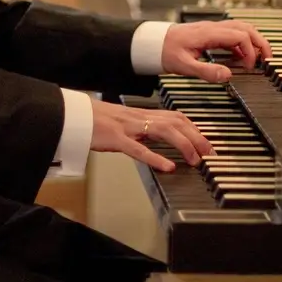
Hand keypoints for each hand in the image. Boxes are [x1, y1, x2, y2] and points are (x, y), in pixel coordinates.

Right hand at [90, 101, 210, 171]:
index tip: (206, 142)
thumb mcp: (123, 122)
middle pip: (175, 122)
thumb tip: (158, 139)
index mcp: (141, 114)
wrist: (72, 114)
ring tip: (195, 160)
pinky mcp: (115, 138)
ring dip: (183, 145)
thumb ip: (141, 129)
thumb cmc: (95, 120)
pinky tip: (168, 167)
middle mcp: (138, 117)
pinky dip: (155, 157)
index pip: (175, 116)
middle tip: (209, 153)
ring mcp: (127, 127)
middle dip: (196, 137)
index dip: (194, 129)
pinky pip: (138, 148)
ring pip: (163, 131)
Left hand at [161, 20, 272, 81]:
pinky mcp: (211, 33)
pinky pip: (233, 34)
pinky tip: (243, 57)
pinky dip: (243, 43)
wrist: (153, 42)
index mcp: (208, 33)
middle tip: (269, 59)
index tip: (249, 67)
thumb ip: (206, 71)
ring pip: (241, 28)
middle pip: (245, 28)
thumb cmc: (166, 52)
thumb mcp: (184, 66)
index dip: (250, 51)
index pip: (240, 36)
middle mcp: (213, 28)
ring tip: (261, 57)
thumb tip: (228, 75)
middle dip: (260, 42)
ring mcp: (212, 29)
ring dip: (254, 40)